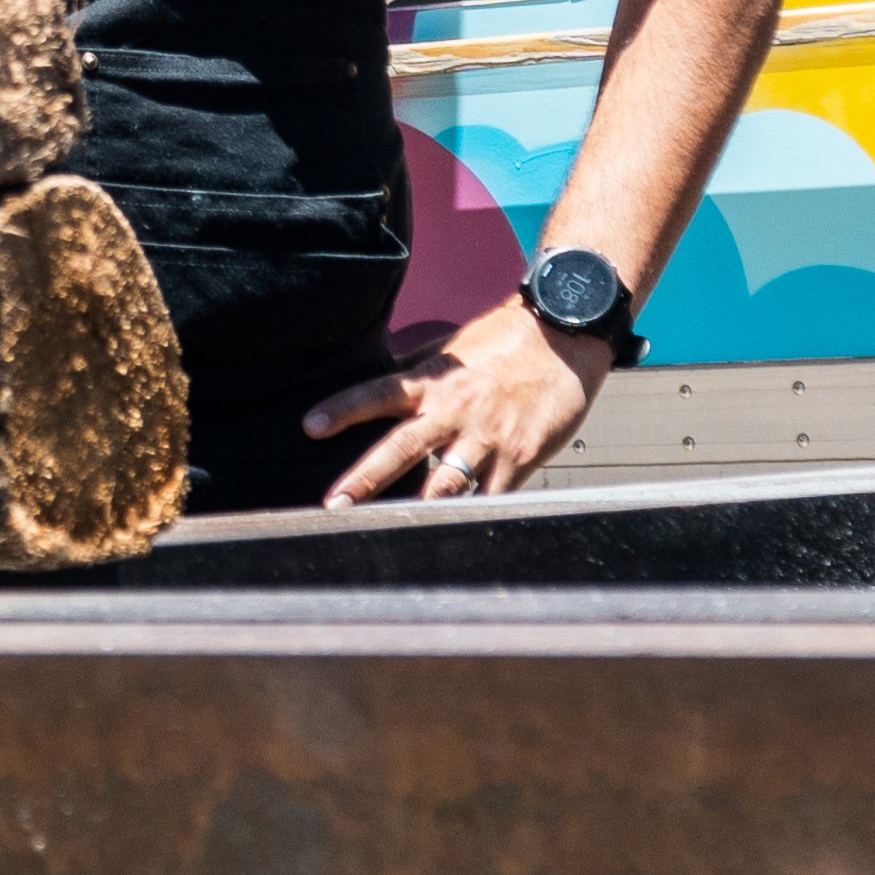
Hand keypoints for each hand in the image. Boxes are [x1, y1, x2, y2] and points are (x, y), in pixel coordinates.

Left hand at [302, 298, 611, 506]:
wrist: (565, 337)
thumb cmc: (506, 342)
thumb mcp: (451, 350)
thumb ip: (415, 373)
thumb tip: (377, 382)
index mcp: (434, 382)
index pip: (378, 393)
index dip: (343, 408)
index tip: (310, 426)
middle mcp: (455, 410)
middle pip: (402, 447)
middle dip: (366, 479)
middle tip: (334, 504)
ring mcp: (487, 437)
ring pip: (446, 483)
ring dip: (418, 511)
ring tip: (392, 533)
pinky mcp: (519, 458)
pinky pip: (491, 498)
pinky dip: (474, 518)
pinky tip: (454, 537)